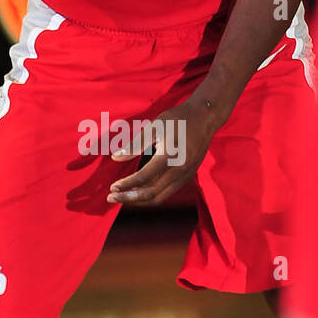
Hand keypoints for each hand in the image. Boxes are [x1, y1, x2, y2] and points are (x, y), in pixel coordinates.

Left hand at [106, 95, 220, 205]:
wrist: (205, 117)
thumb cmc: (178, 118)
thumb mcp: (154, 127)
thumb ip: (134, 145)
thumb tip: (115, 157)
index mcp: (170, 156)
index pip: (144, 178)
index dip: (126, 185)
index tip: (112, 187)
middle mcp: (180, 170)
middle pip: (152, 193)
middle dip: (130, 198)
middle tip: (112, 198)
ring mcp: (186, 175)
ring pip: (160, 197)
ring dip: (140, 200)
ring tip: (123, 198)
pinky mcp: (188, 176)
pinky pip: (168, 192)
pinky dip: (152, 195)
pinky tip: (140, 191)